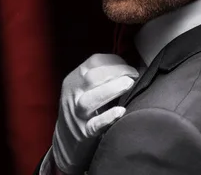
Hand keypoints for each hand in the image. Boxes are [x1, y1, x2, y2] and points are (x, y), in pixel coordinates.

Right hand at [52, 53, 138, 173]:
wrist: (67, 138)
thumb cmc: (82, 107)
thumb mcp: (83, 87)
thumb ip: (100, 76)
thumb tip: (128, 66)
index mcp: (74, 79)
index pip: (93, 62)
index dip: (114, 61)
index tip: (129, 66)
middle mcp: (73, 95)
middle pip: (92, 78)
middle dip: (116, 72)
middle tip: (133, 74)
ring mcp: (77, 114)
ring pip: (90, 100)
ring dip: (111, 89)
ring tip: (129, 84)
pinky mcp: (84, 132)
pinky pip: (95, 125)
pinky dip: (107, 117)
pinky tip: (120, 112)